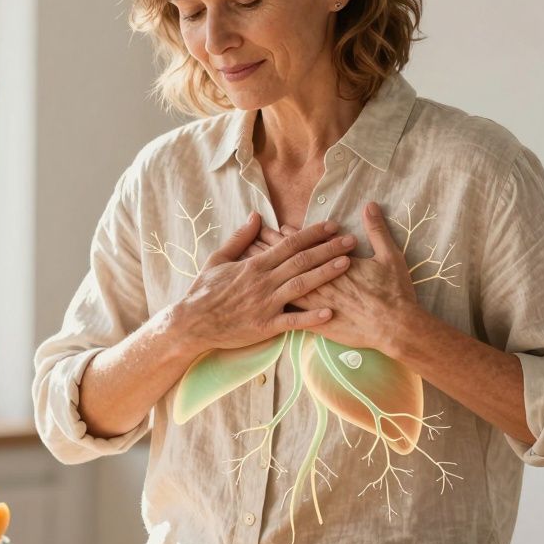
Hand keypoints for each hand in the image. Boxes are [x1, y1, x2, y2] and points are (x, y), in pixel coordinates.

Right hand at [170, 213, 356, 352]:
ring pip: (301, 286)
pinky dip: (311, 318)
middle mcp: (263, 282)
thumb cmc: (204, 291)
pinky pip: (292, 322)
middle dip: (328, 249)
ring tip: (347, 265)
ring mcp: (265, 304)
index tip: (333, 226)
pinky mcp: (264, 327)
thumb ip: (240, 238)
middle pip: (301, 261)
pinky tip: (330, 313)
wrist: (192, 323)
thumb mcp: (218, 259)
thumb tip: (256, 216)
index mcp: (254, 265)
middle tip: (352, 241)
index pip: (289, 244)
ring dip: (325, 274)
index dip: (313, 234)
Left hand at [247, 202, 432, 355]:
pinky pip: (291, 315)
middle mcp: (320, 282)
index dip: (289, 237)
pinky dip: (276, 306)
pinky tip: (261, 304)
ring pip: (284, 287)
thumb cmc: (394, 292)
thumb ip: (377, 230)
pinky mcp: (317, 325)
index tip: (274, 228)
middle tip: (250, 242)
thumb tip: (370, 205)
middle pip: (288, 264)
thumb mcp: (389, 256)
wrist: (395, 326)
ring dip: (267, 277)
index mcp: (335, 264)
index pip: (306, 247)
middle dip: (268, 252)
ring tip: (248, 268)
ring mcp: (316, 304)